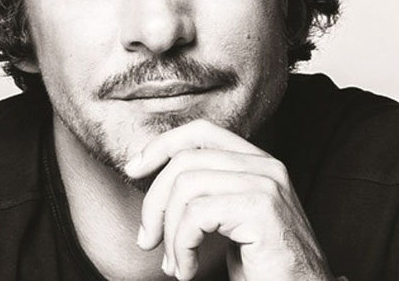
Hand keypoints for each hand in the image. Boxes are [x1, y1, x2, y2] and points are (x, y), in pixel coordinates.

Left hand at [124, 119, 334, 280]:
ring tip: (175, 264)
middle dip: (154, 203)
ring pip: (186, 188)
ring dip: (169, 233)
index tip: (133, 169)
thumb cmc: (263, 265)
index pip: (199, 131)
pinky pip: (197, 216)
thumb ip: (206, 191)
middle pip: (184, 161)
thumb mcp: (228, 219)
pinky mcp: (262, 209)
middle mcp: (265, 166)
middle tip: (147, 240)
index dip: (160, 145)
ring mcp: (266, 185)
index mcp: (256, 162)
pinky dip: (182, 247)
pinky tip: (188, 270)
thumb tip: (153, 180)